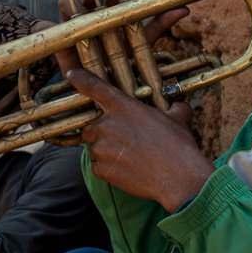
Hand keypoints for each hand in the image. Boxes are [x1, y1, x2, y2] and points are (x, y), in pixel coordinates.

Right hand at [54, 0, 190, 73]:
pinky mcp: (60, 41)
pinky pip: (58, 27)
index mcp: (108, 11)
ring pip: (72, 4)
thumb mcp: (141, 42)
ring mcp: (73, 26)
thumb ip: (159, 25)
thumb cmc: (120, 61)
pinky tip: (65, 5)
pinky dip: (62, 17)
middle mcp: (90, 14)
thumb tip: (185, 9)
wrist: (98, 85)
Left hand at [67, 68, 212, 211]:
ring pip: (95, 147)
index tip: (71, 75)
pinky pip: (98, 167)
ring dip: (106, 151)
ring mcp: (101, 148)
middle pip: (91, 126)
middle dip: (102, 132)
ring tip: (130, 157)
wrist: (177, 177)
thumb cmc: (178, 146)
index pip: (94, 86)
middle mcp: (106, 124)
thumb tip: (180, 105)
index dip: (80, 79)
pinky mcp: (101, 169)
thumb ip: (174, 108)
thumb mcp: (178, 119)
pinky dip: (108, 168)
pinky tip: (128, 169)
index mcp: (123, 106)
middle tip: (124, 140)